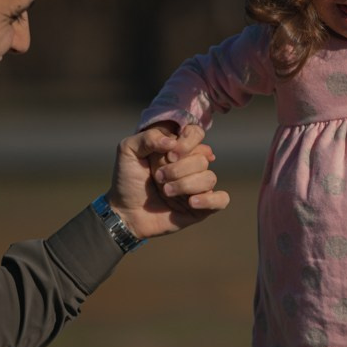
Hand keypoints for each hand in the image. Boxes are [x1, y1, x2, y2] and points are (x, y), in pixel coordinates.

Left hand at [105, 125, 229, 239]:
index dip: (187, 143)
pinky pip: (222, 200)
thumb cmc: (127, 179)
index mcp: (178, 148)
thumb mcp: (128, 151)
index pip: (197, 134)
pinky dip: (209, 200)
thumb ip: (148, 137)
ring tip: (166, 192)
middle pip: (202, 159)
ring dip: (185, 185)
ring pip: (210, 178)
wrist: (124, 212)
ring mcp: (198, 186)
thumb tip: (173, 142)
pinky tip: (191, 203)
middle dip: (178, 170)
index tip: (169, 154)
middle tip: (158, 178)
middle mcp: (191, 165)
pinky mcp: (203, 207)